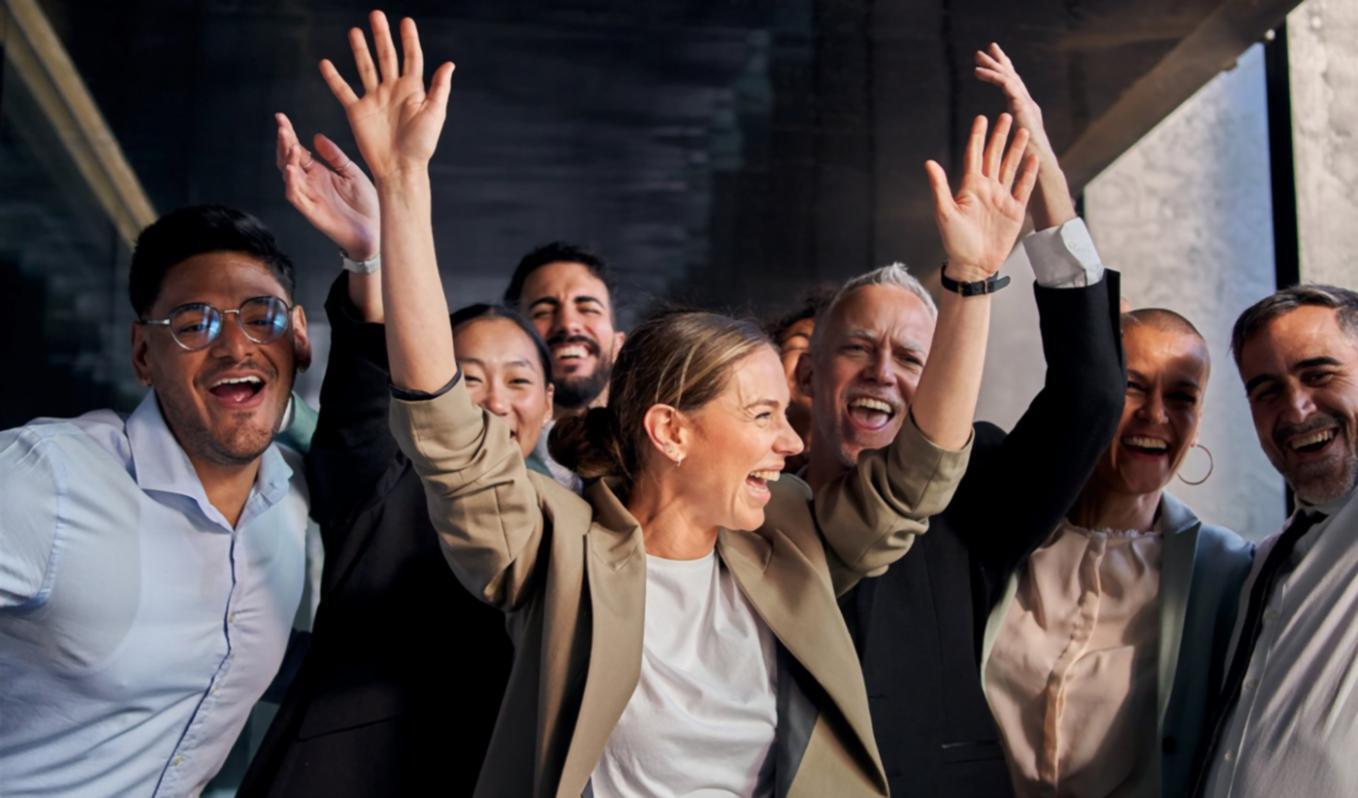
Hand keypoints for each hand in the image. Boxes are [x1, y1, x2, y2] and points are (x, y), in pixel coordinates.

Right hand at [275, 112, 379, 259]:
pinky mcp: (312, 212)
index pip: (297, 150)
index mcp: (319, 172)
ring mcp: (309, 197)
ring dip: (286, 160)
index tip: (281, 117)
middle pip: (288, 160)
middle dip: (284, 143)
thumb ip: (334, 156)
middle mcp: (310, 183)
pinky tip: (291, 170)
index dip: (288, 134)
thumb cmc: (366, 203)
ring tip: (290, 145)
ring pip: (289, 177)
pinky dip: (291, 183)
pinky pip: (296, 196)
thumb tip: (316, 136)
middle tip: (282, 126)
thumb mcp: (351, 172)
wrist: (377, 229)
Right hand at [319, 11, 453, 180]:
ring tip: (354, 31)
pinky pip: (343, 90)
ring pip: (365, 67)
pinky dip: (334, 78)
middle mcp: (392, 90)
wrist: (400, 168)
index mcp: (412, 90)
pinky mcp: (357, 111)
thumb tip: (449, 63)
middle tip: (376, 15)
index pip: (411, 58)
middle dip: (381, 36)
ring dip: (360, 49)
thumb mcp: (435, 114)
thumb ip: (439, 88)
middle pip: (386, 56)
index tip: (406, 21)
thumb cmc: (421, 145)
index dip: (409, 39)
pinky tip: (325, 63)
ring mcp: (374, 99)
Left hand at [925, 114, 1038, 280]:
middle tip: (1006, 115)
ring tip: (1023, 131)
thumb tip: (929, 163)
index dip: (977, 137)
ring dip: (1016, 149)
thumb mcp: (945, 213)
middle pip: (994, 156)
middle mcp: (986, 189)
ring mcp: (1002, 198)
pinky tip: (1034, 158)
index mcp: (969, 187)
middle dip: (1000, 136)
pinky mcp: (1014, 210)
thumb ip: (939, 187)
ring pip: (1010, 167)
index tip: (981, 117)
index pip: (974, 155)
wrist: (973, 264)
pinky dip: (1029, 173)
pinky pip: (1023, 187)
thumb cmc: (955, 241)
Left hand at [974, 43, 1054, 163]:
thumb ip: (1003, 139)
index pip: (1012, 88)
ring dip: (993, 64)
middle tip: (988, 48)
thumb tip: (994, 139)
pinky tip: (978, 71)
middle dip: (1001, 62)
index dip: (1003, 73)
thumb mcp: (1010, 149)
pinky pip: (1006, 85)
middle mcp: (1026, 105)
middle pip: (1012, 78)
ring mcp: (1026, 104)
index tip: (991, 64)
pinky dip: (993, 76)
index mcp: (1024, 113)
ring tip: (978, 56)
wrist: (1041, 172)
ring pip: (1008, 78)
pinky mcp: (1023, 106)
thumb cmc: (1027, 165)